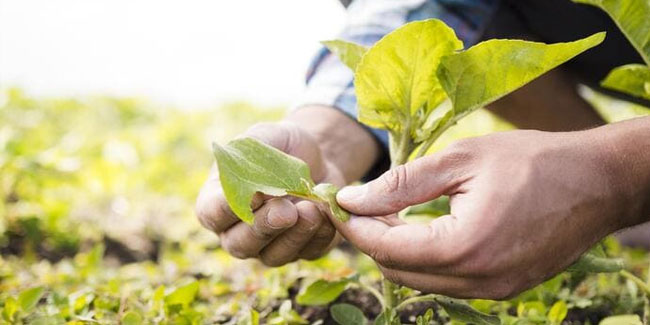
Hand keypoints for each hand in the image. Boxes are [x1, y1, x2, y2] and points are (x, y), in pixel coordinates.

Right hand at [196, 121, 343, 265]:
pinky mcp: (302, 250)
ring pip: (273, 256)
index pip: (212, 214)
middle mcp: (238, 231)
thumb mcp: (265, 136)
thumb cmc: (281, 146)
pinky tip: (326, 214)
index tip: (252, 195)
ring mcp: (269, 245)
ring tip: (311, 209)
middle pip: (240, 244)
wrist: (319, 157)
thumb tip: (254, 188)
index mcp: (219, 201)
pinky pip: (308, 253)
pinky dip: (319, 236)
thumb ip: (251, 156)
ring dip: (293, 236)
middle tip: (285, 210)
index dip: (227, 209)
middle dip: (263, 227)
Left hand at [333, 129, 637, 298]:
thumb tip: (351, 198)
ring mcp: (493, 291)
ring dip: (396, 250)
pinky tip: (421, 228)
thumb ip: (401, 183)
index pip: (386, 248)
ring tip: (387, 212)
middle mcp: (477, 280)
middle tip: (358, 205)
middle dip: (371, 239)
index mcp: (464, 247)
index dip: (354, 226)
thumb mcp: (461, 160)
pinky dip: (425, 258)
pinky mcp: (503, 289)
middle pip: (397, 271)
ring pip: (420, 281)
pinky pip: (447, 281)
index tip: (336, 203)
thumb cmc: (533, 161)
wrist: (598, 182)